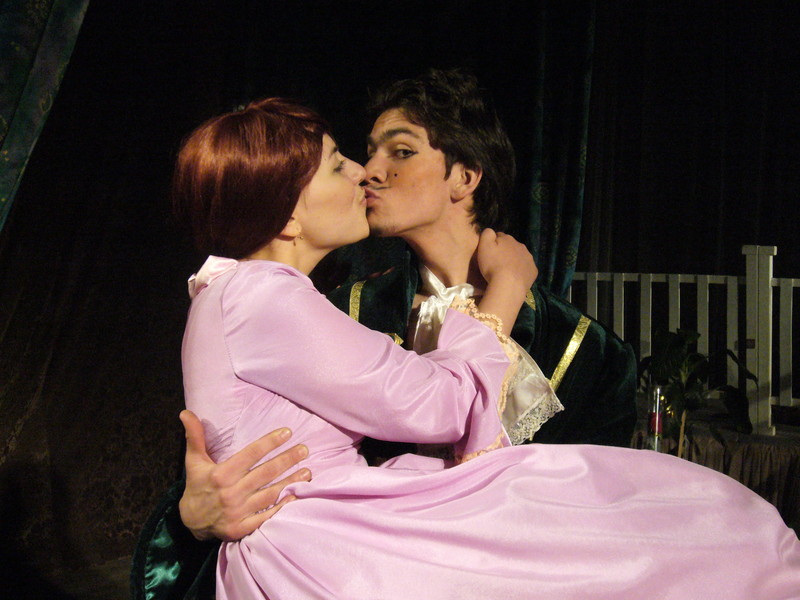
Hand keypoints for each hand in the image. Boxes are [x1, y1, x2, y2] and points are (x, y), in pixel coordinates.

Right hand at [178, 410, 310, 541]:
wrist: (190, 523)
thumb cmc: (197, 486)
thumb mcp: (194, 461)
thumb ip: (195, 437)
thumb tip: (186, 413)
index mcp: (221, 474)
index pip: (250, 454)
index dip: (270, 442)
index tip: (287, 432)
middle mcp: (230, 493)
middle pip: (265, 473)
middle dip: (287, 460)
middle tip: (304, 450)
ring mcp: (237, 512)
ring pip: (269, 493)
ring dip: (290, 482)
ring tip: (308, 471)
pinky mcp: (242, 528)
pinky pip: (266, 517)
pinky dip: (281, 508)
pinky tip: (296, 497)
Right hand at [476, 229, 536, 290]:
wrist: (508, 285)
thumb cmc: (493, 265)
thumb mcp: (484, 246)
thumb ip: (487, 234)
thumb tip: (490, 231)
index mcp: (508, 239)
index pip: (500, 236)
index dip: (494, 243)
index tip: (489, 252)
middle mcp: (521, 246)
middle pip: (511, 246)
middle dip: (505, 251)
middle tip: (497, 262)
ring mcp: (529, 258)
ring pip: (520, 256)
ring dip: (514, 260)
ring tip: (506, 271)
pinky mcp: (533, 271)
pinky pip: (526, 268)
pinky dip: (521, 270)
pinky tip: (515, 277)